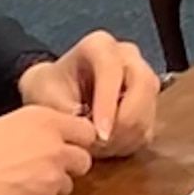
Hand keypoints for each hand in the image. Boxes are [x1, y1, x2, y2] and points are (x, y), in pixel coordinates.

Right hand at [0, 106, 97, 194]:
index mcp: (40, 119)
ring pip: (70, 185)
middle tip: (43, 169)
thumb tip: (17, 136)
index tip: (61, 145)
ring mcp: (49, 179)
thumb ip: (15, 130)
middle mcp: (53, 146)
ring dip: (54, 186)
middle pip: (84, 159)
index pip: (85, 128)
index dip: (73, 139)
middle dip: (68, 165)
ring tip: (22, 187)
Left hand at [17, 31, 160, 158]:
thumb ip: (65, 110)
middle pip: (144, 85)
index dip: (108, 104)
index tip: (99, 134)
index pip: (112, 70)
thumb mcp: (45, 95)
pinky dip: (130, 143)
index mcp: (100, 46)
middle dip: (124, 122)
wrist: (58, 92)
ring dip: (126, 136)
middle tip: (100, 145)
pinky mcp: (149, 102)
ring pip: (149, 108)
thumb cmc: (50, 88)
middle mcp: (128, 57)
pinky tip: (108, 147)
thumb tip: (91, 130)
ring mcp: (143, 78)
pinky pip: (148, 127)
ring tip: (98, 148)